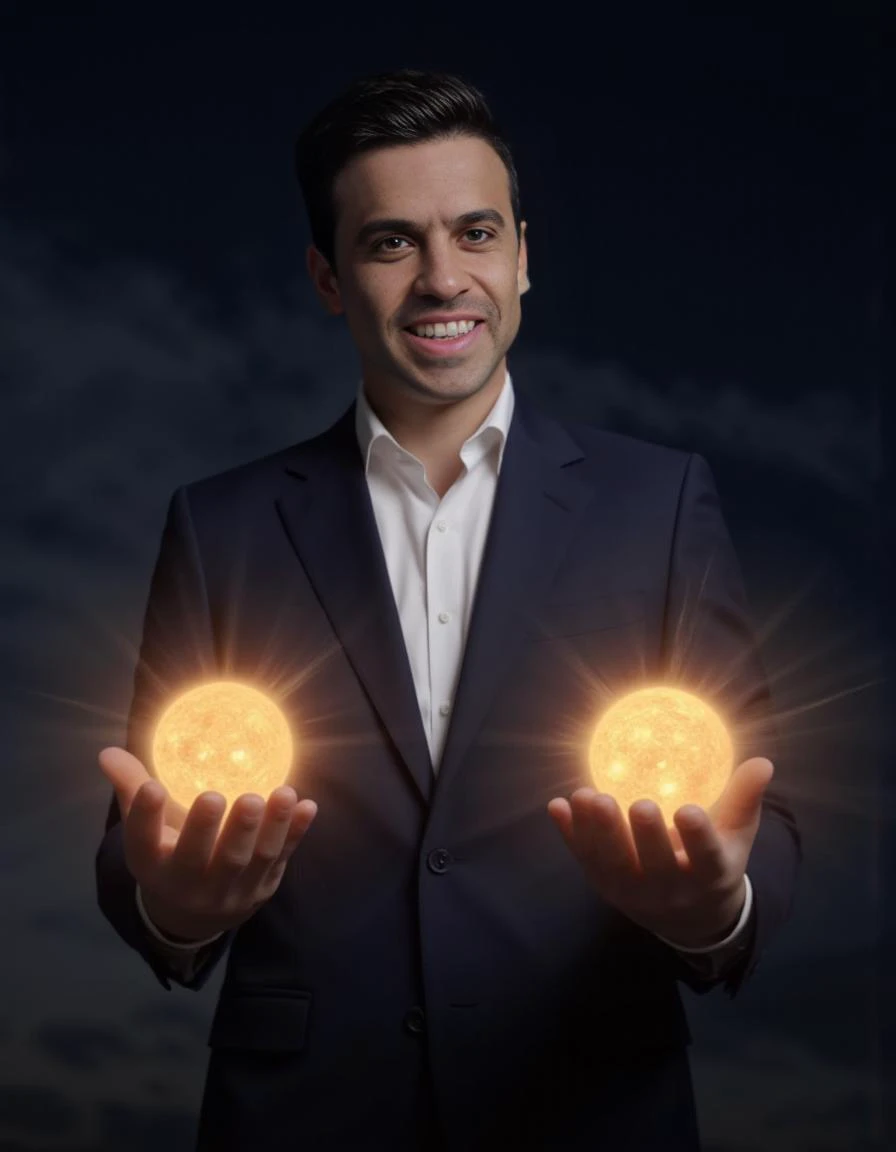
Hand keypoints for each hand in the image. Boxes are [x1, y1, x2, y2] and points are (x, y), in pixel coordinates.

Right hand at [99, 746, 317, 941]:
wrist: (196, 916)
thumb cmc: (169, 855)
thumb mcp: (146, 833)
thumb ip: (133, 790)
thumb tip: (109, 752)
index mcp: (154, 866)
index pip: (144, 844)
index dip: (146, 818)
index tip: (152, 788)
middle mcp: (190, 884)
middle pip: (202, 858)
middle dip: (208, 828)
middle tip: (216, 796)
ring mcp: (231, 889)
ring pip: (250, 859)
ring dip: (267, 826)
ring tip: (279, 792)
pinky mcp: (264, 886)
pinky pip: (282, 858)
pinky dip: (296, 833)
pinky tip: (307, 805)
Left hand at [546, 757, 772, 946]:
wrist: (689, 920)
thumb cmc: (714, 864)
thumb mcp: (736, 838)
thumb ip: (744, 800)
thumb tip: (762, 762)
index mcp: (709, 876)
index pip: (705, 858)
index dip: (698, 838)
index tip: (689, 812)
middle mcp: (670, 890)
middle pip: (655, 866)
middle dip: (645, 837)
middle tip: (638, 804)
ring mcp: (633, 892)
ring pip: (613, 864)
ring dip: (598, 832)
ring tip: (588, 796)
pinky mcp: (604, 887)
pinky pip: (584, 860)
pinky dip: (569, 835)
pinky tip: (558, 806)